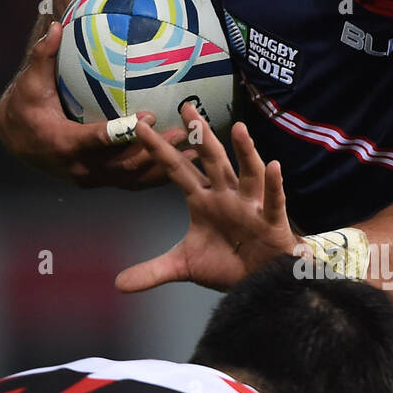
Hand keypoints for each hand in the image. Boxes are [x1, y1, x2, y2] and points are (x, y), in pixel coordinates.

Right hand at [0, 21, 198, 189]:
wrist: (16, 141)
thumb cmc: (26, 107)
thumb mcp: (29, 82)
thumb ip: (43, 56)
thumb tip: (54, 24)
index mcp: (64, 143)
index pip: (96, 139)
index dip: (123, 131)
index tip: (148, 115)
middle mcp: (81, 168)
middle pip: (124, 164)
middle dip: (155, 150)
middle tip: (183, 133)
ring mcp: (93, 179)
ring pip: (133, 178)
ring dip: (164, 166)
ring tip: (194, 151)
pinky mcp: (102, 182)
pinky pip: (133, 182)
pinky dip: (158, 175)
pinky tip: (184, 163)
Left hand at [115, 104, 295, 292]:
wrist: (259, 282)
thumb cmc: (226, 264)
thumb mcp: (183, 267)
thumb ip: (152, 271)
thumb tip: (118, 284)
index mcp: (202, 200)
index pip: (177, 170)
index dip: (159, 150)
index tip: (140, 127)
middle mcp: (226, 195)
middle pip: (211, 160)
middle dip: (200, 136)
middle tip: (187, 108)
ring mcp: (250, 205)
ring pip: (246, 173)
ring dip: (244, 151)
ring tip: (237, 129)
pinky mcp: (271, 221)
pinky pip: (273, 200)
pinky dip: (274, 185)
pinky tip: (274, 167)